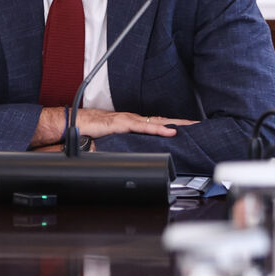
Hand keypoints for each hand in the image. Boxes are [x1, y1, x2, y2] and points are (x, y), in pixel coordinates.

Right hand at [30, 106, 194, 147]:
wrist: (74, 123)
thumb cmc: (90, 130)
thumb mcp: (111, 140)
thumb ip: (122, 145)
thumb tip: (131, 156)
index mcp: (131, 124)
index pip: (156, 123)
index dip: (172, 125)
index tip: (188, 129)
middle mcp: (132, 119)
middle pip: (162, 120)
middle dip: (182, 123)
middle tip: (200, 125)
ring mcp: (128, 120)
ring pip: (156, 121)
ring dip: (175, 124)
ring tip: (192, 127)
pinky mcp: (122, 123)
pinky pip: (143, 126)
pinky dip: (158, 128)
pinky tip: (170, 131)